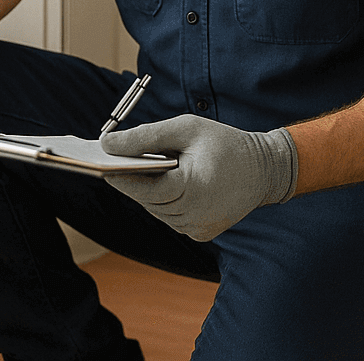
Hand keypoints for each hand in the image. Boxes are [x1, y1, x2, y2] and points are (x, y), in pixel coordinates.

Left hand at [100, 115, 297, 241]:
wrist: (265, 169)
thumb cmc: (224, 143)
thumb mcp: (185, 129)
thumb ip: (145, 137)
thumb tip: (106, 143)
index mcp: (193, 189)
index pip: (145, 187)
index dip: (120, 176)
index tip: (98, 164)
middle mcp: (195, 216)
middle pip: (148, 199)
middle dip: (130, 180)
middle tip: (106, 162)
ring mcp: (198, 229)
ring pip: (157, 210)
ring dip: (146, 191)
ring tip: (130, 170)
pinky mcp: (201, 234)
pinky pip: (170, 216)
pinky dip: (163, 201)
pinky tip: (162, 182)